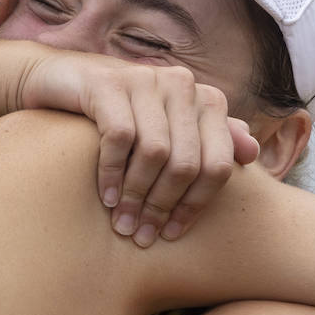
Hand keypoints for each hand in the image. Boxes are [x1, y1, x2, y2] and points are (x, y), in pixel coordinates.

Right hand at [18, 52, 259, 246]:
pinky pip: (119, 138)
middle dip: (163, 206)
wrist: (61, 79)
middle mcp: (181, 84)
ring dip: (137, 195)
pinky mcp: (108, 84)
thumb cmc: (120, 113)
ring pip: (156, 152)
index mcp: (205, 98)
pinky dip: (113, 174)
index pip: (218, 163)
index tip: (171, 233)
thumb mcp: (167, 126)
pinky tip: (107, 198)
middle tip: (142, 235)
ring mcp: (145, 79)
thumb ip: (209, 138)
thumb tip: (253, 152)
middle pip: (187, 162)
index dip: (196, 204)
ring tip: (123, 224)